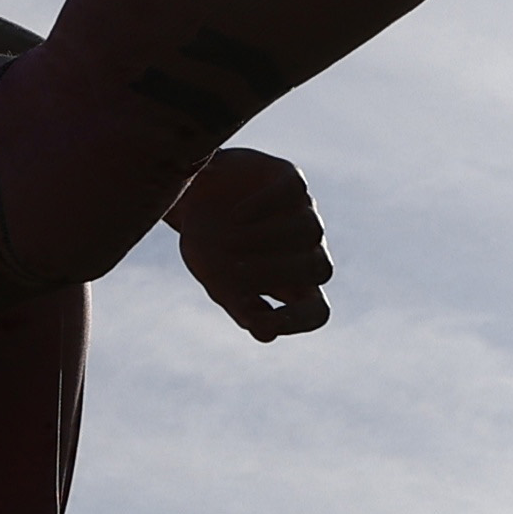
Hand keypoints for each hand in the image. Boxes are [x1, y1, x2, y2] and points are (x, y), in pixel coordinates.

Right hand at [167, 149, 333, 340]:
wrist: (192, 196)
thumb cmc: (209, 247)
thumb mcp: (219, 282)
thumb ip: (242, 308)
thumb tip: (267, 333)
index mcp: (294, 285)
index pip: (317, 312)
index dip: (297, 320)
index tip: (261, 318)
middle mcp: (307, 249)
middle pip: (320, 268)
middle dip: (275, 270)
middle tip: (233, 268)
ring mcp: (303, 212)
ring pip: (310, 230)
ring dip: (267, 238)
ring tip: (228, 239)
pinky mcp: (291, 180)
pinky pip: (294, 193)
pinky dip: (265, 206)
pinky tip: (237, 214)